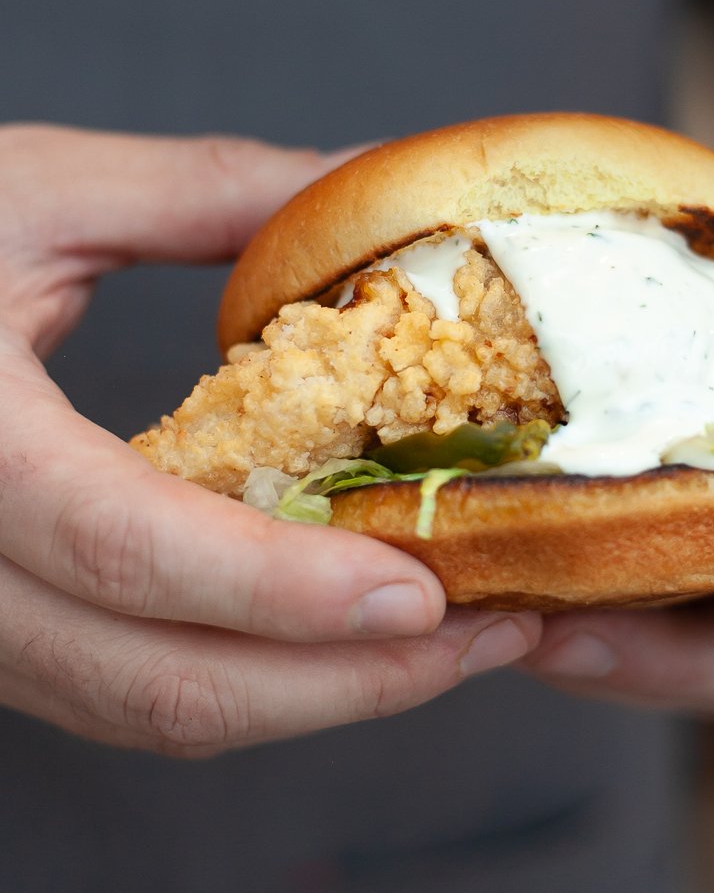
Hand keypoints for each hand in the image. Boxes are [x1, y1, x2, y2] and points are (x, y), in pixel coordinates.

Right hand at [0, 124, 538, 754]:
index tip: (423, 594)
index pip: (127, 550)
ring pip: (149, 711)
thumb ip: (202, 190)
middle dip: (344, 686)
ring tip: (450, 644)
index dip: (282, 591)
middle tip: (489, 635)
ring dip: (313, 699)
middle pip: (159, 684)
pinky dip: (252, 680)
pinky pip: (130, 690)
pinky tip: (342, 636)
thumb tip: (363, 181)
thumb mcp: (32, 190)